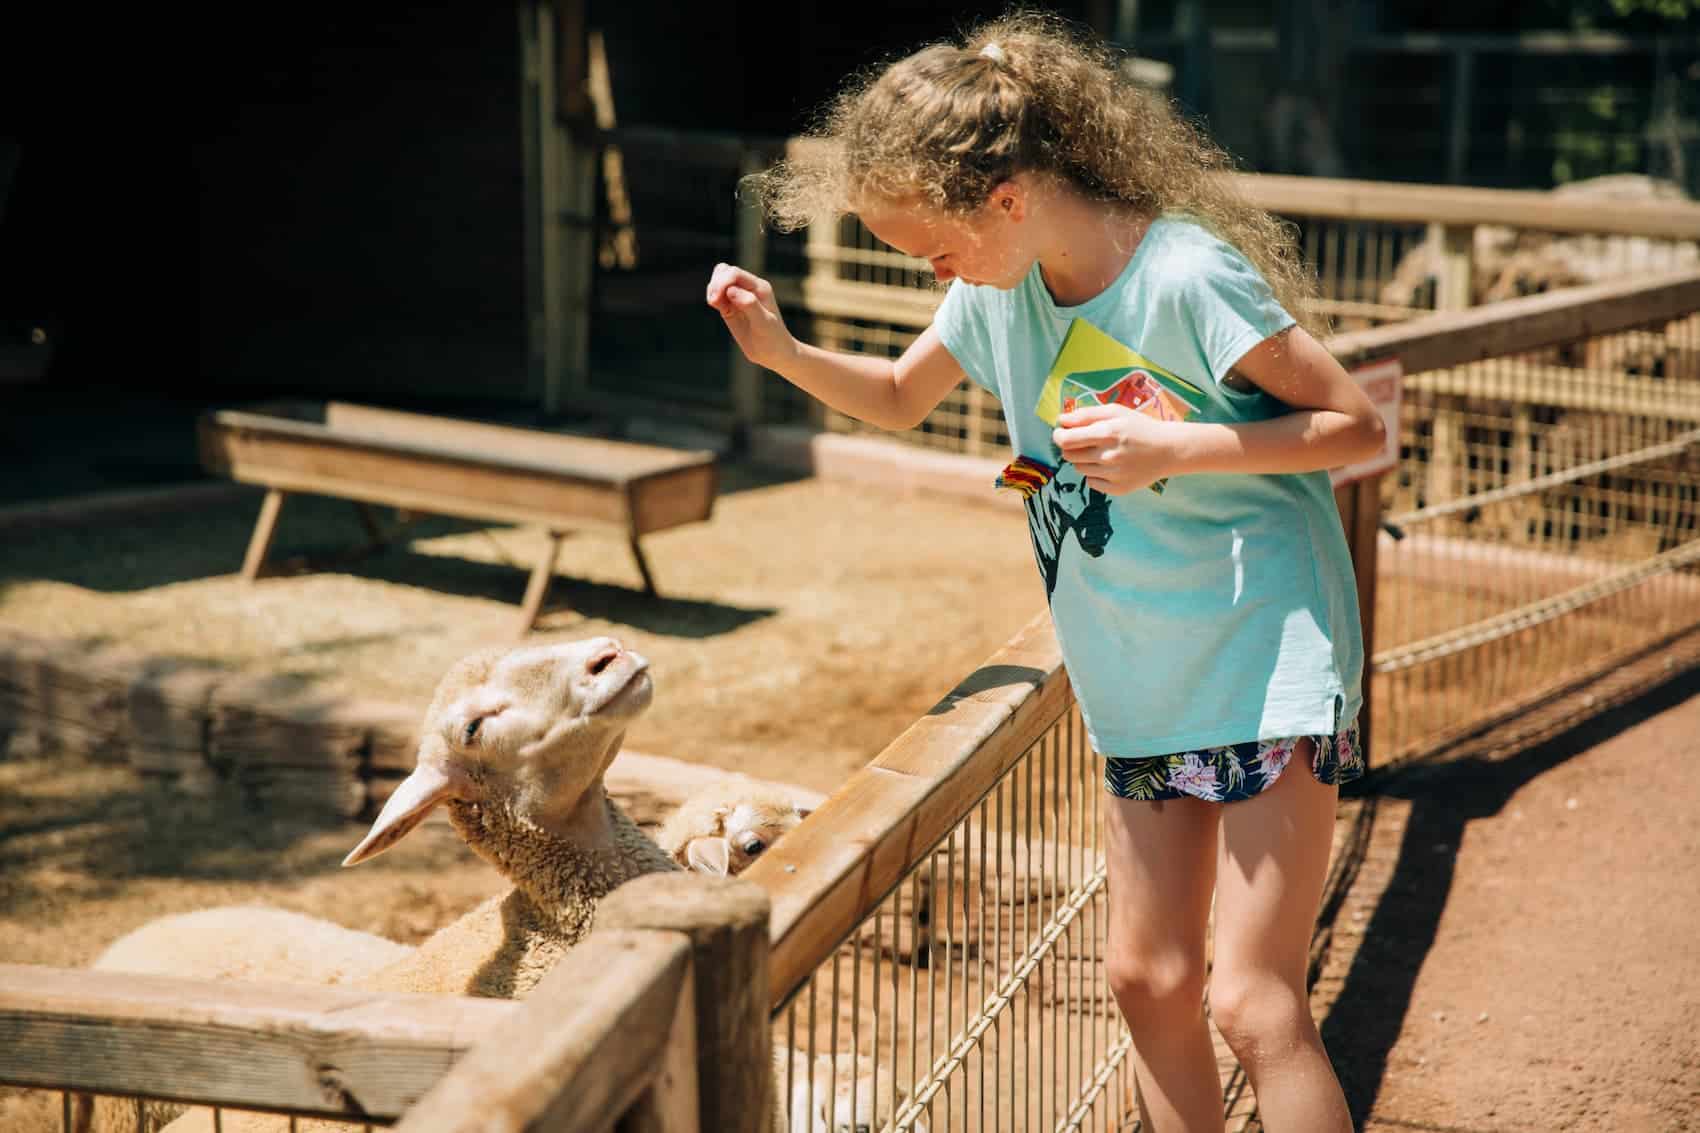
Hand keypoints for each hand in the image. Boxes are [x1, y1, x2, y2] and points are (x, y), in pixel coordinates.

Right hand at [706, 262, 797, 373]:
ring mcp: (740, 296)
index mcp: (759, 287)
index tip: (715, 301)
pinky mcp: (731, 306)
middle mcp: (749, 288)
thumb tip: (731, 290)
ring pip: (719, 279)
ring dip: (712, 289)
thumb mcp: (764, 324)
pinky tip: (717, 307)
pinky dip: (713, 297)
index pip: (735, 273)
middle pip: (725, 271)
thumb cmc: (773, 339)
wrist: (775, 354)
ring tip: (716, 305)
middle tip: (714, 303)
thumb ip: (750, 305)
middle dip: (715, 284)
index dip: (722, 283)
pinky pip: (718, 294)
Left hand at [1051, 403, 1183, 494]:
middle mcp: (1109, 456)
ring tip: (1102, 452)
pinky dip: (1095, 474)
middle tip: (1084, 442)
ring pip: (1079, 469)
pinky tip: (1110, 466)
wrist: (1168, 450)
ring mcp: (1113, 475)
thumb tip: (1061, 420)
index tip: (1061, 433)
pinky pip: (1091, 482)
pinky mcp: (1117, 488)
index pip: (1066, 440)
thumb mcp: (1115, 412)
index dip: (1059, 436)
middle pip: (1069, 456)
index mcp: (1107, 433)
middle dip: (1071, 447)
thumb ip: (1086, 414)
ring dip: (1084, 460)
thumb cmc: (1140, 427)